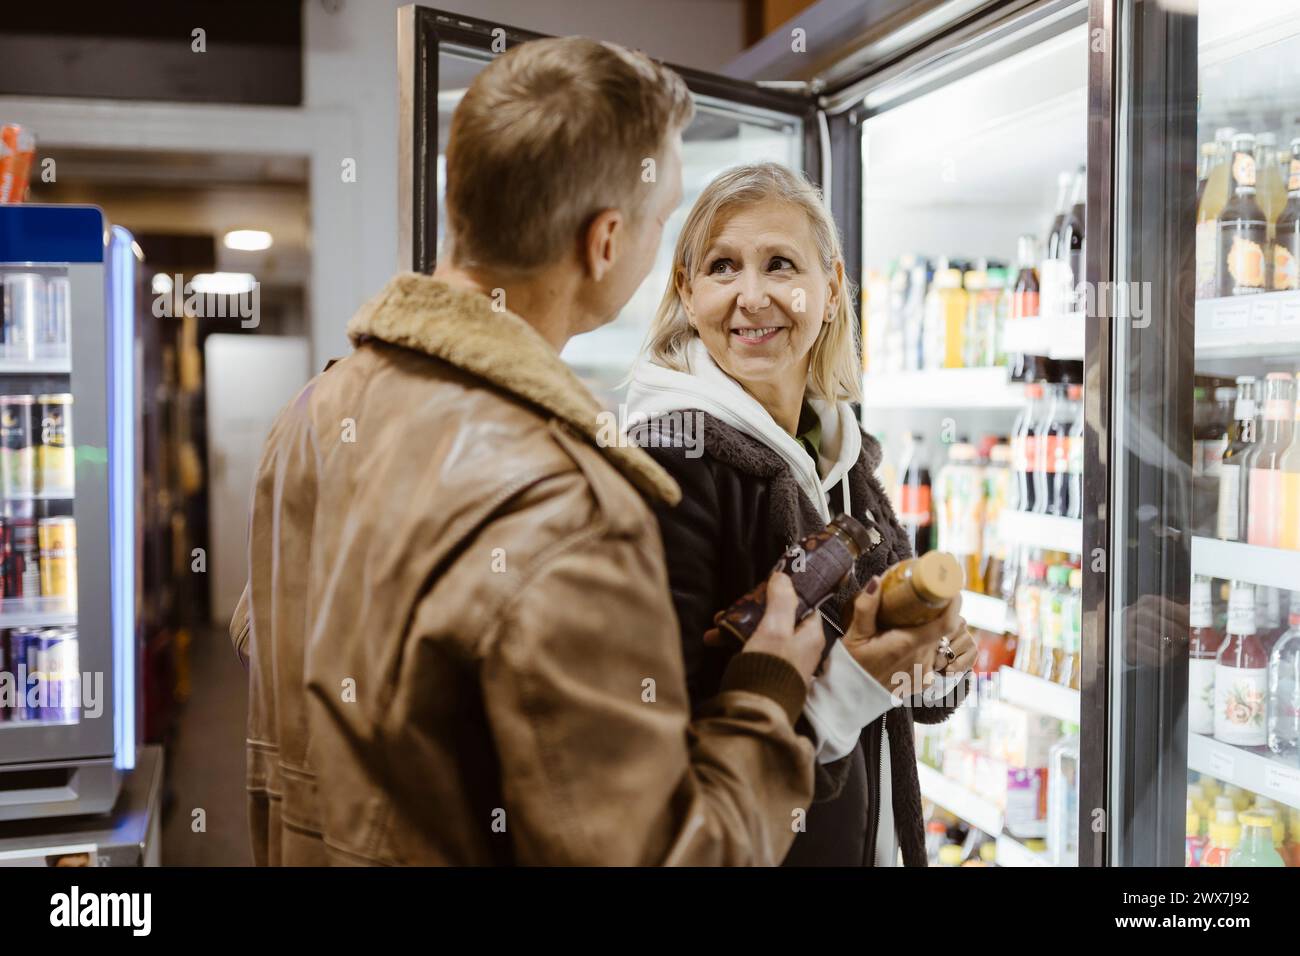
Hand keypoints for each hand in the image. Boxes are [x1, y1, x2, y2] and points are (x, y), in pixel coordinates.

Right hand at [718, 571, 823, 683]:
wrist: (756, 710)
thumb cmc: (770, 667)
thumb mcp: (775, 628)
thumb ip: (781, 600)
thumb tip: (783, 576)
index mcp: (811, 635)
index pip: (804, 605)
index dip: (786, 592)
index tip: (767, 584)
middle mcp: (801, 648)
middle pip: (779, 617)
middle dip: (753, 610)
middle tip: (733, 606)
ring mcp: (783, 660)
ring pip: (761, 632)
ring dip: (739, 625)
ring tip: (717, 623)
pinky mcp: (766, 671)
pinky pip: (752, 647)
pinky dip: (735, 641)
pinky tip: (715, 640)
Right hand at [842, 576, 966, 700]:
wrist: (851, 699)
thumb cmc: (853, 665)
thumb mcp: (855, 634)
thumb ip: (866, 607)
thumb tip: (876, 580)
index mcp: (908, 645)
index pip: (946, 623)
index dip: (954, 604)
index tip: (950, 588)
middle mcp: (923, 659)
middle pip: (945, 629)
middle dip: (940, 611)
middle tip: (927, 596)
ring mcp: (926, 672)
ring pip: (941, 643)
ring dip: (933, 630)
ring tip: (916, 621)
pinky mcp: (925, 681)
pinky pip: (934, 657)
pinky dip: (928, 647)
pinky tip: (909, 643)